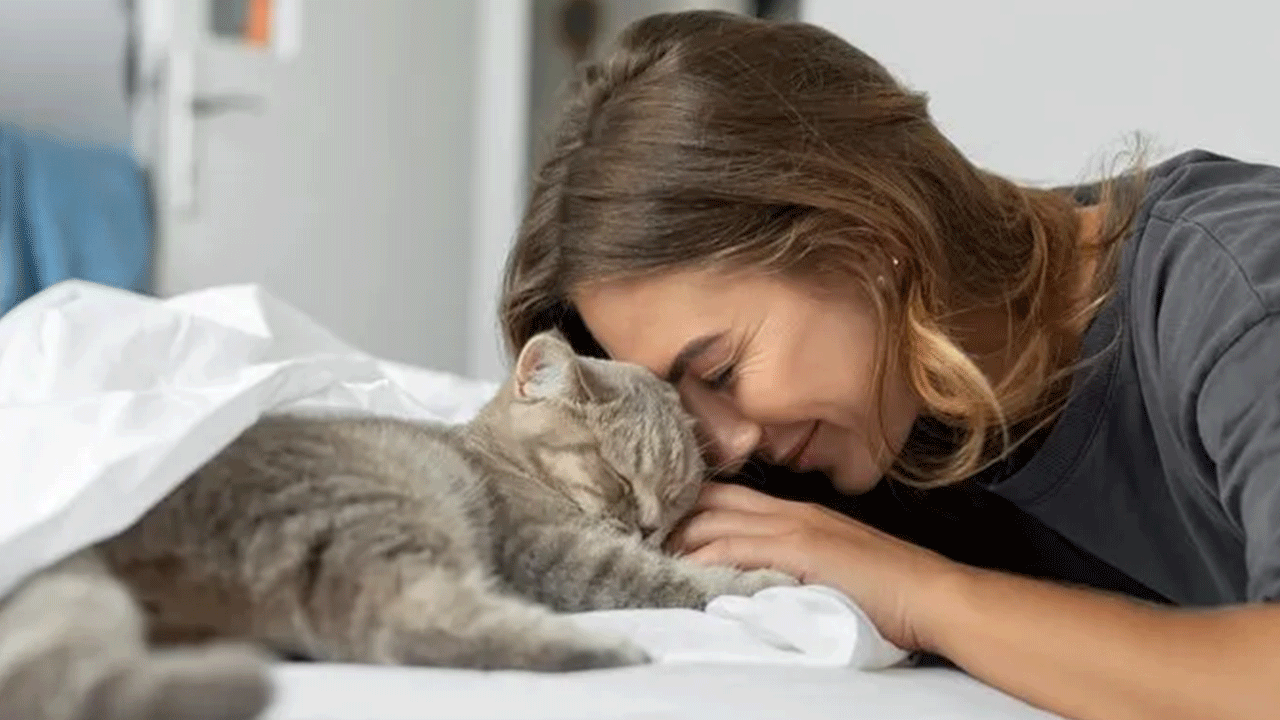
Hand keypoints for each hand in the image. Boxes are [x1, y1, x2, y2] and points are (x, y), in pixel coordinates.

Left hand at [666, 482, 962, 650]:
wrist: (932, 594)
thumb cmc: (888, 588)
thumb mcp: (830, 563)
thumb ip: (791, 561)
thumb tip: (752, 576)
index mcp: (795, 512)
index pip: (727, 497)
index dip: (687, 504)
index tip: (655, 519)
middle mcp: (789, 511)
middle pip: (712, 502)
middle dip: (671, 516)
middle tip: (634, 533)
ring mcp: (795, 527)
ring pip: (717, 523)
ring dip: (677, 539)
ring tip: (643, 553)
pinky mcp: (801, 550)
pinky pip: (739, 549)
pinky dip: (706, 558)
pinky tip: (682, 569)